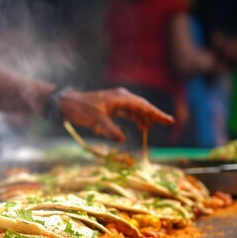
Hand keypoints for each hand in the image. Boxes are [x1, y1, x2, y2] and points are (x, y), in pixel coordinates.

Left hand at [59, 88, 174, 141]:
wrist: (67, 104)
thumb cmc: (81, 109)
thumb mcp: (96, 120)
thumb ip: (110, 130)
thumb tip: (123, 140)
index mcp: (120, 97)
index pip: (142, 106)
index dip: (156, 113)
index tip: (168, 120)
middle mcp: (121, 97)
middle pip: (142, 106)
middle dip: (154, 115)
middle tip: (166, 124)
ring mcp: (117, 101)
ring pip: (135, 110)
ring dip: (144, 118)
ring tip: (152, 129)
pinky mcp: (112, 106)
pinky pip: (128, 112)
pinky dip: (135, 119)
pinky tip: (140, 126)